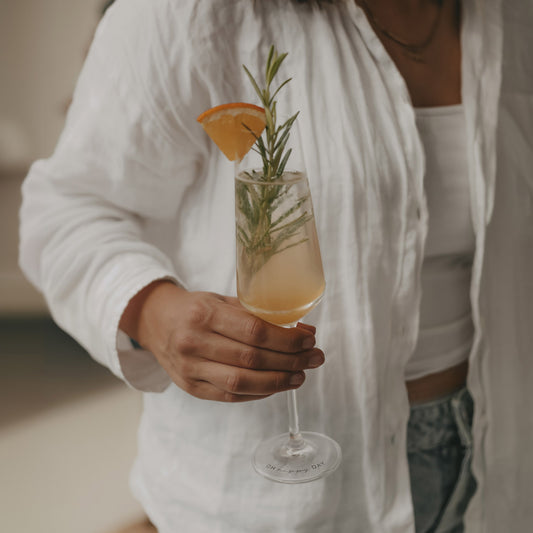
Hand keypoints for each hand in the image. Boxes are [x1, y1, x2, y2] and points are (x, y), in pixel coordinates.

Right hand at [119, 280, 324, 401]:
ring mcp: (190, 369)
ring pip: (242, 383)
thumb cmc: (197, 309)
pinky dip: (259, 393)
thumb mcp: (224, 301)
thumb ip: (261, 315)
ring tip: (301, 376)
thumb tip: (304, 331)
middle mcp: (194, 343)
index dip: (286, 340)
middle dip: (290, 361)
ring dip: (279, 382)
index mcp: (204, 314)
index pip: (254, 331)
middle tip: (315, 359)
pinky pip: (231, 396)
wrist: (157, 323)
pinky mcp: (190, 388)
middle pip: (252, 359)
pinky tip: (277, 385)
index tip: (309, 340)